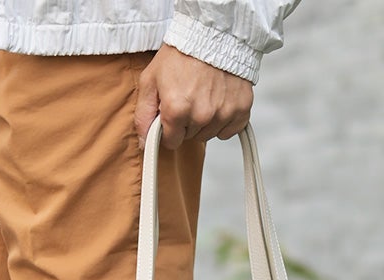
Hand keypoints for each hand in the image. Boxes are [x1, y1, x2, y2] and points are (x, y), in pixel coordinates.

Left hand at [135, 45, 253, 149]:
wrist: (213, 33)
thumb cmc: (181, 53)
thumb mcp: (150, 80)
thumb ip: (143, 115)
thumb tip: (142, 142)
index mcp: (177, 110)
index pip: (172, 142)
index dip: (169, 129)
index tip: (172, 114)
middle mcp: (201, 115)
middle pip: (191, 137)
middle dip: (187, 123)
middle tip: (188, 96)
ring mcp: (223, 113)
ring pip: (210, 134)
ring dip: (205, 121)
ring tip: (204, 95)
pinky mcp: (241, 110)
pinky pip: (229, 130)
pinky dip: (224, 120)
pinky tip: (219, 101)